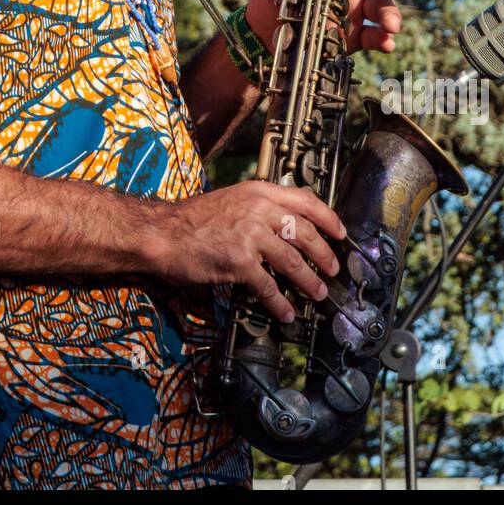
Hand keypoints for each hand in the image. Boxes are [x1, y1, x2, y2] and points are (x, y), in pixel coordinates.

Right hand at [150, 183, 346, 321]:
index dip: (328, 218)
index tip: (340, 232)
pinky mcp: (240, 261)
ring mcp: (250, 235)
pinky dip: (280, 303)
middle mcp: (259, 210)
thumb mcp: (231, 200)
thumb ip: (258, 206)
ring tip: (318, 293)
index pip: (306, 200)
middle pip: (306, 233)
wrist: (163, 232)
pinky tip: (286, 312)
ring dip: (309, 282)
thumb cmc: (192, 219)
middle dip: (325, 254)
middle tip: (333, 269)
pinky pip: (269, 286)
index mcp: (258, 192)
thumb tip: (286, 224)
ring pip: (293, 262)